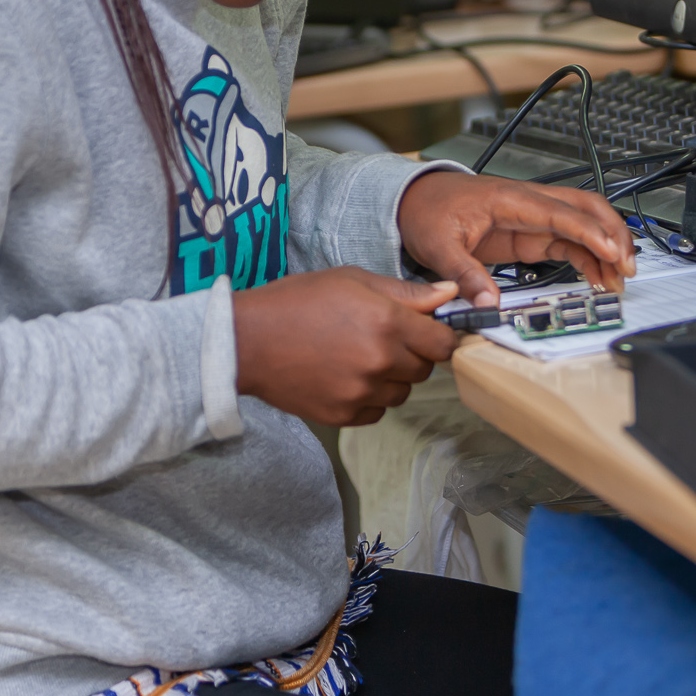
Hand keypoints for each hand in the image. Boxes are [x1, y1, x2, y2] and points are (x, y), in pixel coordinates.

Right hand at [234, 268, 461, 425]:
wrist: (246, 340)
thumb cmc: (296, 301)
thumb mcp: (351, 280)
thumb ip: (404, 291)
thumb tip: (449, 293)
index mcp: (387, 322)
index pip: (443, 343)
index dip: (439, 336)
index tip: (427, 333)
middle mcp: (381, 361)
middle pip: (425, 369)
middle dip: (412, 355)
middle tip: (381, 339)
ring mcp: (362, 392)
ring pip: (401, 393)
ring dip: (390, 379)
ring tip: (357, 358)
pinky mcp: (344, 416)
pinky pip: (376, 412)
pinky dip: (368, 398)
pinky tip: (343, 377)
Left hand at [397, 170, 633, 306]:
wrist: (413, 199)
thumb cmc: (426, 208)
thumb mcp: (437, 244)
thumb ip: (464, 274)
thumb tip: (487, 302)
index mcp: (509, 200)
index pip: (561, 212)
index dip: (591, 232)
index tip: (612, 253)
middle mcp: (527, 204)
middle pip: (586, 208)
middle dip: (613, 234)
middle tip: (627, 268)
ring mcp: (532, 218)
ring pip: (584, 225)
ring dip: (606, 249)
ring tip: (619, 282)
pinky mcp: (530, 235)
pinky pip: (569, 242)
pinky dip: (589, 259)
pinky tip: (597, 279)